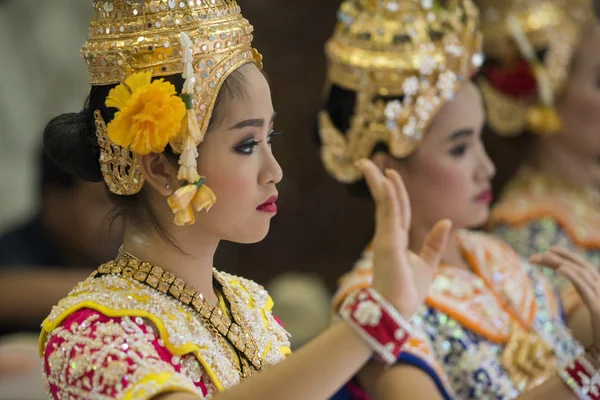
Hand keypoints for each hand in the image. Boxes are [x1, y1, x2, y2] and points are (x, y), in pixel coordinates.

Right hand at [358, 159, 451, 318]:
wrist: (396, 310)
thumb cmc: (408, 292)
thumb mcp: (428, 264)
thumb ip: (435, 242)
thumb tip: (447, 221)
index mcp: (397, 238)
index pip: (397, 208)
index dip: (394, 189)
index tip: (390, 172)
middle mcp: (388, 235)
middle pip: (385, 201)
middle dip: (377, 180)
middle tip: (365, 161)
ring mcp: (386, 237)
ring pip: (384, 203)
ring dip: (376, 182)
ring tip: (367, 163)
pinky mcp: (387, 243)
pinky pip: (389, 215)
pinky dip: (387, 198)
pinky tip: (384, 181)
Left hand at [530, 247, 599, 349]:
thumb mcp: (595, 311)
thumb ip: (587, 295)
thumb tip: (573, 282)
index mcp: (599, 290)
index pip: (582, 268)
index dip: (566, 257)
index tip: (547, 251)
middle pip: (581, 267)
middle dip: (559, 258)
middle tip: (535, 256)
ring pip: (583, 274)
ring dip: (562, 263)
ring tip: (544, 256)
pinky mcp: (599, 309)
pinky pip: (586, 289)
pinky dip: (574, 276)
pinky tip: (561, 269)